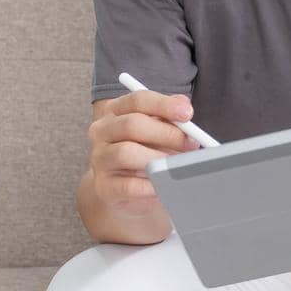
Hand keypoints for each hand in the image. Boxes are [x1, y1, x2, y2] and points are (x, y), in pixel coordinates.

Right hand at [87, 90, 199, 215]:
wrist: (121, 190)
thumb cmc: (142, 154)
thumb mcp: (155, 132)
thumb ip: (168, 117)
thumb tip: (184, 107)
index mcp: (114, 111)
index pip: (137, 100)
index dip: (164, 105)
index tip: (187, 113)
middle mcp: (102, 131)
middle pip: (132, 124)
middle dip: (166, 133)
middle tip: (191, 143)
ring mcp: (100, 159)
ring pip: (127, 152)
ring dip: (158, 159)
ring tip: (177, 166)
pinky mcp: (104, 186)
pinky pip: (129, 185)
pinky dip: (151, 186)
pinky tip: (164, 185)